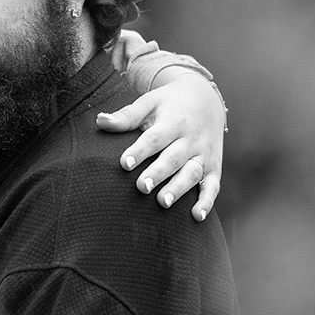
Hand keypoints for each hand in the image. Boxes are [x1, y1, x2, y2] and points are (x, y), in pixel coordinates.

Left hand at [94, 69, 225, 220]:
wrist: (206, 98)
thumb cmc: (169, 104)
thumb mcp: (150, 103)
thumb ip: (126, 116)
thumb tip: (100, 121)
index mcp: (173, 121)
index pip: (155, 138)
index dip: (140, 150)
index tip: (124, 163)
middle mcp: (191, 139)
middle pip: (174, 158)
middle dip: (158, 173)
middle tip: (142, 187)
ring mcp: (204, 154)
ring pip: (192, 173)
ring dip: (179, 188)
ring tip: (163, 202)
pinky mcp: (214, 167)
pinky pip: (213, 186)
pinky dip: (207, 201)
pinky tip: (197, 216)